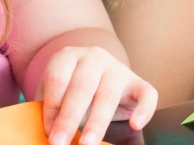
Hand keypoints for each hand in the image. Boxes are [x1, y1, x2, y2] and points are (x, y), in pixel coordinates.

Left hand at [39, 46, 157, 144]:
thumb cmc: (70, 88)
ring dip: (97, 122)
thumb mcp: (56, 92)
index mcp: (68, 56)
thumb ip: (51, 108)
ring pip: (108, 95)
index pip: (58, 80)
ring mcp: (118, 69)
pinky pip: (146, 94)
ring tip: (87, 143)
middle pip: (82, 87)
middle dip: (69, 118)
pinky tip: (135, 125)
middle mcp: (94, 57)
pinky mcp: (138, 82)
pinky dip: (143, 110)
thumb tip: (46, 132)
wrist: (98, 73)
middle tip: (60, 142)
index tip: (48, 132)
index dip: (51, 108)